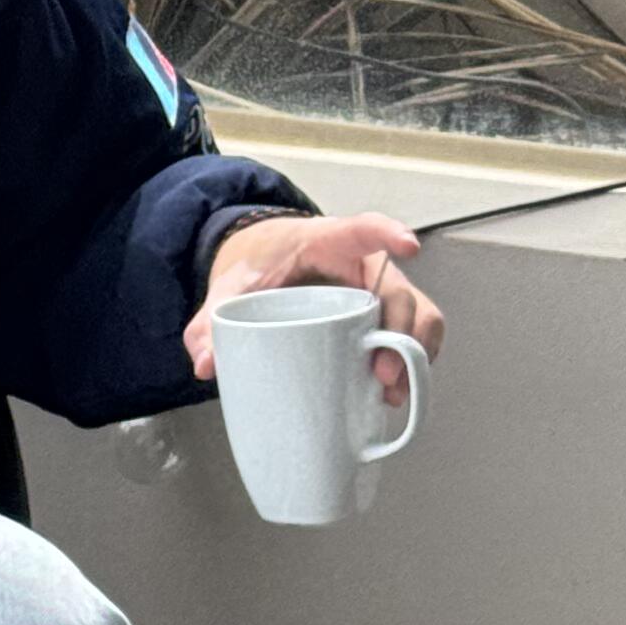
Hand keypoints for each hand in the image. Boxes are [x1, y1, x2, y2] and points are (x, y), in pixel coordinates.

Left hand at [185, 213, 445, 401]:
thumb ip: (211, 320)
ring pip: (419, 315)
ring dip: (414, 354)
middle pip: (399, 290)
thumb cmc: (258, 264)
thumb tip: (206, 365)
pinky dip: (411, 363)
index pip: (363, 230)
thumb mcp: (230, 285)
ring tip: (390, 392)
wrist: (267, 262)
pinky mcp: (380, 319)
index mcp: (327, 242)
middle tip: (380, 373)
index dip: (388, 234)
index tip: (409, 246)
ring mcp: (378, 293)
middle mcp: (364, 266)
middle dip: (400, 331)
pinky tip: (390, 395)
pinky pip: (412, 336)